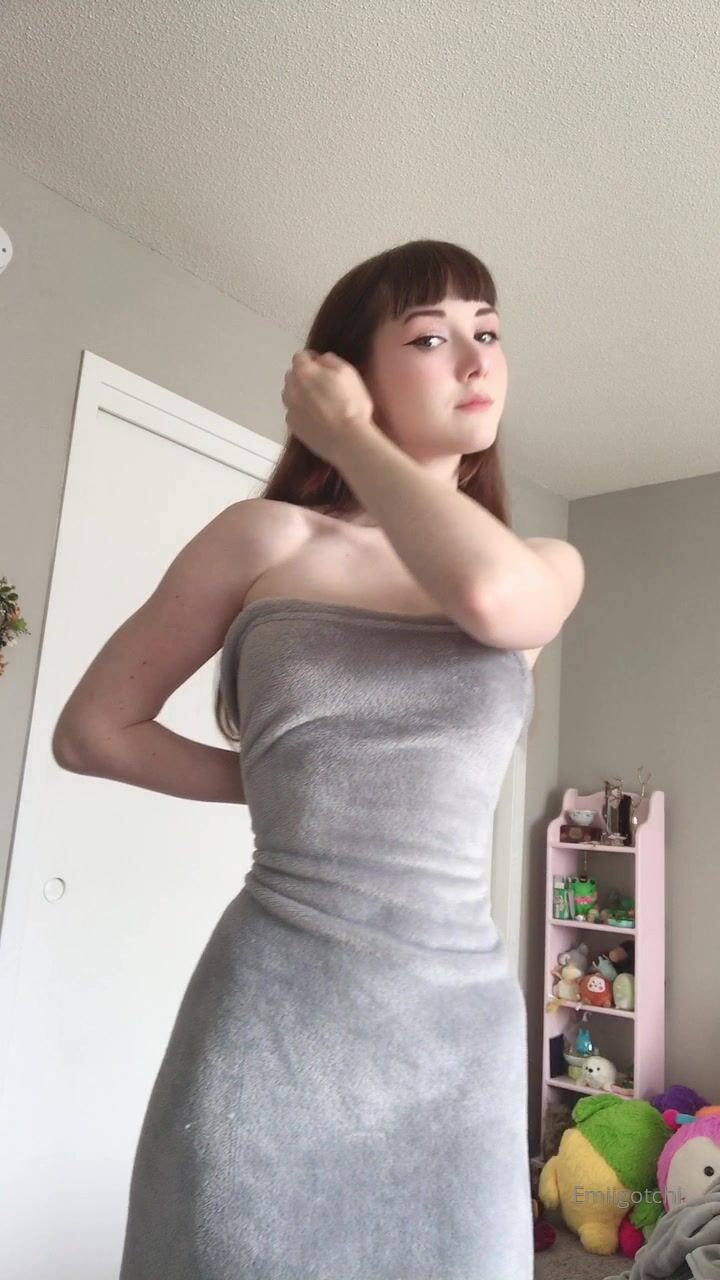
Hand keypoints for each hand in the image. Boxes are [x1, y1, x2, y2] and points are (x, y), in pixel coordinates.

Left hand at [281, 350, 375, 466]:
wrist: (346, 440)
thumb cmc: (350, 403)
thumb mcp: (348, 372)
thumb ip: (330, 360)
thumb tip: (321, 360)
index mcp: (303, 371)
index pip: (300, 356)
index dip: (313, 359)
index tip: (324, 366)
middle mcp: (290, 388)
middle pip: (292, 375)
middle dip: (304, 376)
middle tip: (322, 385)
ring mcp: (289, 409)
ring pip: (291, 395)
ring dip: (300, 394)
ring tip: (319, 403)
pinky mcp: (293, 427)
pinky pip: (294, 412)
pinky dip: (301, 412)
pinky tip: (317, 418)